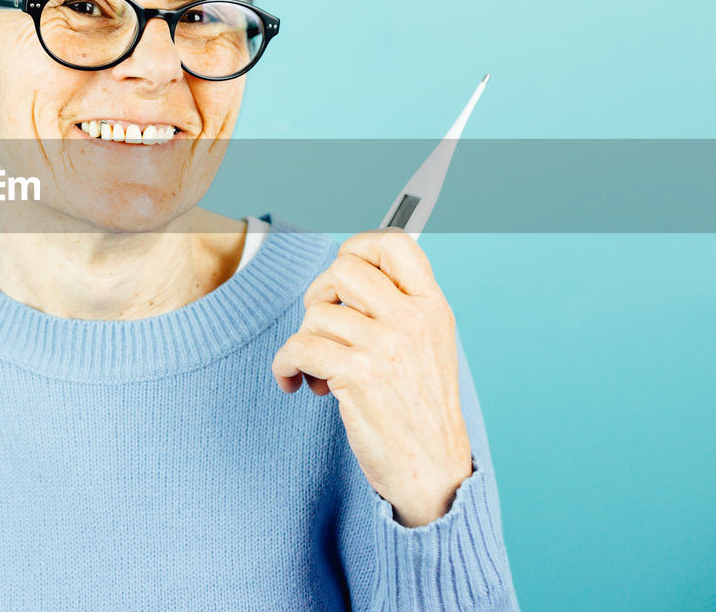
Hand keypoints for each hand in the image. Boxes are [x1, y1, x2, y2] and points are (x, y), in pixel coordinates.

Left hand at [271, 228, 472, 526]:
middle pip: (343, 270)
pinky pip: (298, 348)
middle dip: (319, 296)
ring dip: (305, 343)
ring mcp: (386, 345)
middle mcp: (412, 320)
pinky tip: (296, 384)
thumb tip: (344, 273)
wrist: (432, 472)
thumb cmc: (419, 411)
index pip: (394, 245)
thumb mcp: (427, 347)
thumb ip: (398, 307)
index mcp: (432, 307)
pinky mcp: (359, 374)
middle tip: (323, 327)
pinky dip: (285, 366)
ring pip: (315, 315)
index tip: (340, 273)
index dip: (358, 246)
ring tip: (319, 374)